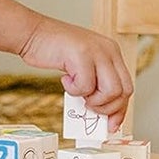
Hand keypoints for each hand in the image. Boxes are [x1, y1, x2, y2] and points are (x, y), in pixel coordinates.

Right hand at [18, 16, 133, 132]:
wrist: (31, 33)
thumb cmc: (53, 51)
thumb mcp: (82, 65)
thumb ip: (95, 81)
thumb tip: (101, 112)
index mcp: (112, 52)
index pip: (127, 87)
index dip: (120, 109)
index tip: (111, 125)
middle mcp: (109, 50)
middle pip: (124, 91)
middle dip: (107, 108)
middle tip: (89, 107)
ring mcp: (97, 51)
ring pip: (111, 92)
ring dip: (93, 101)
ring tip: (78, 94)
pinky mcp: (82, 55)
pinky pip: (86, 86)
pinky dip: (74, 90)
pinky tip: (65, 80)